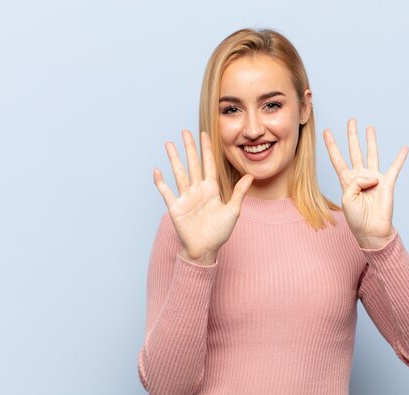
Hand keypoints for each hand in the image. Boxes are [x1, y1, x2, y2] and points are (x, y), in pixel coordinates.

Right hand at [153, 130, 253, 263]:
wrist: (206, 249)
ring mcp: (185, 197)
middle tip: (185, 131)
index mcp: (211, 189)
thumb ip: (239, 192)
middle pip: (193, 164)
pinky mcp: (175, 207)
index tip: (205, 134)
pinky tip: (157, 170)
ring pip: (179, 173)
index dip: (207, 149)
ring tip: (169, 144)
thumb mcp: (233, 210)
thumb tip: (250, 175)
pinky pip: (166, 192)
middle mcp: (197, 190)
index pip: (209, 164)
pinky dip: (161, 182)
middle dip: (189, 148)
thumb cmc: (219, 232)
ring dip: (174, 159)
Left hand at [323, 119, 407, 248]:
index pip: (337, 159)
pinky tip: (404, 148)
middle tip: (351, 121)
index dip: (331, 145)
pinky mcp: (387, 183)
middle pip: (354, 151)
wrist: (371, 230)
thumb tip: (372, 175)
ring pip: (372, 154)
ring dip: (371, 141)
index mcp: (347, 180)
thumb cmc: (357, 218)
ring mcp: (374, 178)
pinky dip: (400, 158)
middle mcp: (360, 176)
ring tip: (369, 127)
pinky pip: (394, 168)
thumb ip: (355, 183)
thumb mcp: (347, 199)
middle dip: (352, 136)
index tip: (326, 132)